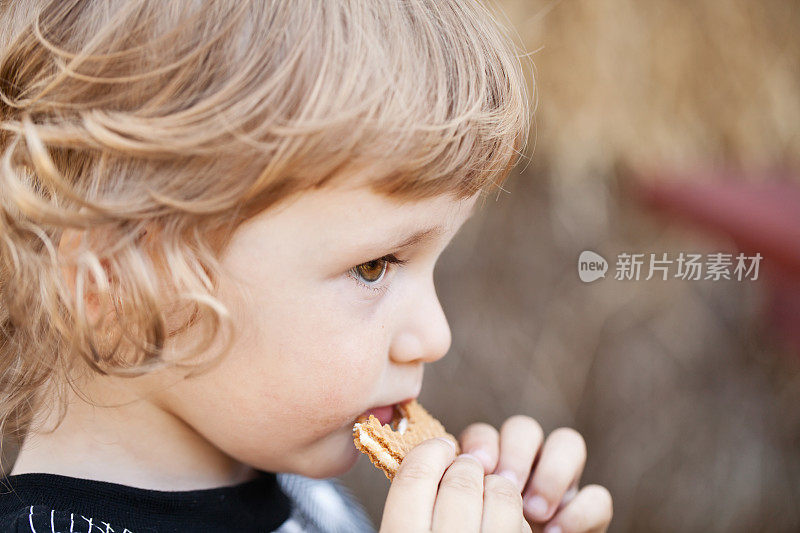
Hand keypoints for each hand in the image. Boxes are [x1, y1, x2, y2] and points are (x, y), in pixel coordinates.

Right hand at [380, 437, 530, 531]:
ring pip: (502, 494)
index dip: (428, 453)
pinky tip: (500, 525)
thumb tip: (422, 453)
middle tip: (465, 468)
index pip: (414, 479)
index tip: (440, 447)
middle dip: (466, 465)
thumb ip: (408, 505)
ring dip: (497, 484)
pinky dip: (514, 515)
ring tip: (487, 493)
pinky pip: (521, 522)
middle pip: (461, 482)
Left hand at [459, 416, 612, 532]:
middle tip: (509, 485)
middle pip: (524, 428)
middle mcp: (525, 466)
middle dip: (516, 452)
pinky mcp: (588, 511)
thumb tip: (451, 466)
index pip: (484, 434)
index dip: (482, 442)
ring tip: (535, 511)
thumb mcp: (467, 516)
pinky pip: (598, 495)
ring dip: (553, 471)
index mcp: (488, 467)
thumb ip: (461, 490)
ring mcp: (560, 485)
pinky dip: (580, 511)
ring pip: (568, 441)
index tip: (478, 466)